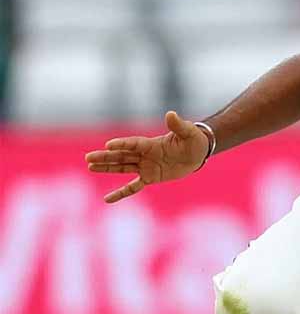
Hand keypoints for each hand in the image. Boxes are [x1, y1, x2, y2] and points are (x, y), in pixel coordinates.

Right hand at [84, 111, 209, 202]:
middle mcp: (145, 154)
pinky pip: (133, 187)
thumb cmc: (193, 140)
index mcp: (152, 143)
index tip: (108, 145)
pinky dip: (121, 193)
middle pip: (122, 155)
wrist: (197, 154)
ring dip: (107, 168)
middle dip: (106, 157)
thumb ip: (178, 125)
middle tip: (88, 158)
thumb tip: (171, 114)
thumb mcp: (188, 132)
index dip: (122, 144)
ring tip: (90, 166)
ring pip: (123, 167)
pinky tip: (107, 199)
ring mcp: (146, 166)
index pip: (134, 144)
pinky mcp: (150, 177)